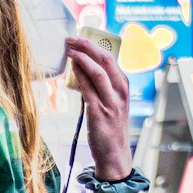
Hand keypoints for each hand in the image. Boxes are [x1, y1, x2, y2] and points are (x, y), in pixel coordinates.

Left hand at [64, 36, 132, 180]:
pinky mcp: (99, 113)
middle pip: (106, 60)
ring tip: (69, 49)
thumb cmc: (109, 128)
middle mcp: (120, 92)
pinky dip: (79, 76)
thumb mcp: (110, 103)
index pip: (111, 58)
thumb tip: (80, 69)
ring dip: (82, 58)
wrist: (114, 154)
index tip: (80, 38)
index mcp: (123, 86)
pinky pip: (88, 89)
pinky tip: (70, 68)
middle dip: (87, 46)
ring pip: (98, 72)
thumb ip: (99, 86)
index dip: (94, 45)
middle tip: (72, 38)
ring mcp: (111, 102)